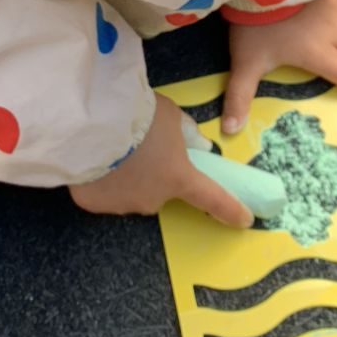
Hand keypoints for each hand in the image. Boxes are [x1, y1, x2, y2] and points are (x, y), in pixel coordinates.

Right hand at [69, 92, 253, 226]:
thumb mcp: (171, 115)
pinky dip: (101, 180)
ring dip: (127, 177)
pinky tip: (93, 158)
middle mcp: (154, 199)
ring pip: (130, 193)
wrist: (92, 123)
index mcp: (180, 178)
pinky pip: (103, 193)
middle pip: (160, 190)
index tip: (245, 221)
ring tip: (112, 148)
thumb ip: (186, 133)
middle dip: (155, 174)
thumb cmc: (139, 115)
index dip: (230, 210)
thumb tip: (200, 146)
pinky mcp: (93, 204)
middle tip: (142, 147)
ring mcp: (122, 205)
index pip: (212, 198)